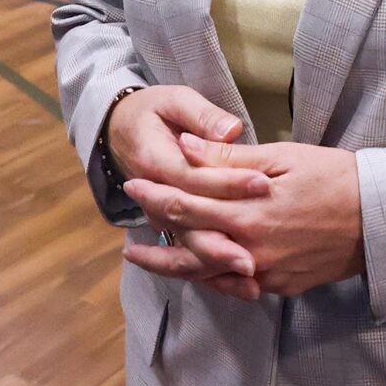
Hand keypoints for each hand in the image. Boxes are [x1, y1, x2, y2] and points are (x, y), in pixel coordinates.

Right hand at [106, 86, 270, 294]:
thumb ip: (201, 116)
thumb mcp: (174, 101)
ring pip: (189, 247)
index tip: (264, 183)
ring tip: (252, 277)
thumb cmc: (153, 111)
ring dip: (219, 264)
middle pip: (191, 224)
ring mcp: (160, 217)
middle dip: (223, 241)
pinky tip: (244, 285)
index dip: (231, 180)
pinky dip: (213, 272)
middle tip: (254, 257)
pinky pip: (188, 256)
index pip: (196, 177)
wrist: (121, 129)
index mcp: (155, 160)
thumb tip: (229, 129)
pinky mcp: (170, 227)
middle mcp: (155, 197)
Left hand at [122, 137, 364, 298]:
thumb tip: (186, 148)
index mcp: (247, 212)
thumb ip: (229, 159)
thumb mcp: (282, 157)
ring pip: (205, 273)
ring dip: (171, 265)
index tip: (133, 183)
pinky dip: (209, 278)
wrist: (380, 219)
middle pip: (187, 244)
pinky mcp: (279, 287)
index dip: (155, 194)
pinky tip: (194, 272)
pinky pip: (234, 286)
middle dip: (155, 231)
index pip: (186, 204)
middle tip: (127, 223)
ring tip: (144, 258)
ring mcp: (264, 274)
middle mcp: (249, 249)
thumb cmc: (334, 177)